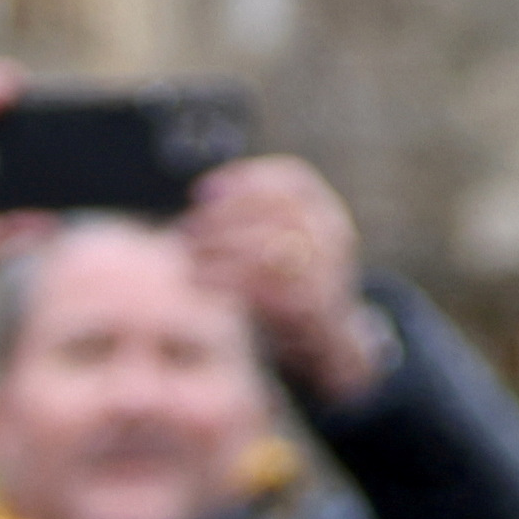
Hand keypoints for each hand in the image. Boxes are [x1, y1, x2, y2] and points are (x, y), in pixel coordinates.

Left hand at [176, 151, 384, 403]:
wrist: (324, 338)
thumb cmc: (283, 283)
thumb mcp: (277, 242)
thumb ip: (251, 219)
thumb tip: (199, 201)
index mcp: (325, 210)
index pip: (291, 180)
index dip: (244, 180)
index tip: (200, 192)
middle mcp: (334, 233)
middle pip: (275, 211)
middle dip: (224, 218)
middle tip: (184, 231)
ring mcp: (330, 268)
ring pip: (270, 247)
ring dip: (222, 251)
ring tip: (189, 261)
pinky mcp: (316, 305)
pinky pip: (269, 288)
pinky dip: (232, 284)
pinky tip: (205, 288)